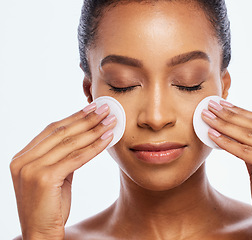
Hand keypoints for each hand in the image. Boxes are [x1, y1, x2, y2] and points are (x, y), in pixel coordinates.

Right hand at [10, 102, 115, 239]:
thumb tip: (82, 139)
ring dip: (94, 130)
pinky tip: (108, 138)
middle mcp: (23, 160)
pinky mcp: (44, 178)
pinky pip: (76, 158)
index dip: (74, 117)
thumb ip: (61, 158)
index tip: (91, 108)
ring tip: (111, 121)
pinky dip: (94, 147)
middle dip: (86, 119)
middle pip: (61, 132)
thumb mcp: (53, 177)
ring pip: (70, 143)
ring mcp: (31, 168)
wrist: (40, 235)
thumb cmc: (49, 207)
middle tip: (105, 109)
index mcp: (22, 157)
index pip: (52, 130)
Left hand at [202, 100, 251, 239]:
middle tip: (211, 105)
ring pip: (251, 135)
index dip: (242, 112)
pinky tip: (212, 135)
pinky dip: (227, 142)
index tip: (224, 105)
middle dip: (231, 114)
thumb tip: (232, 133)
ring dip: (225, 124)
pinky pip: (246, 151)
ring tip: (207, 117)